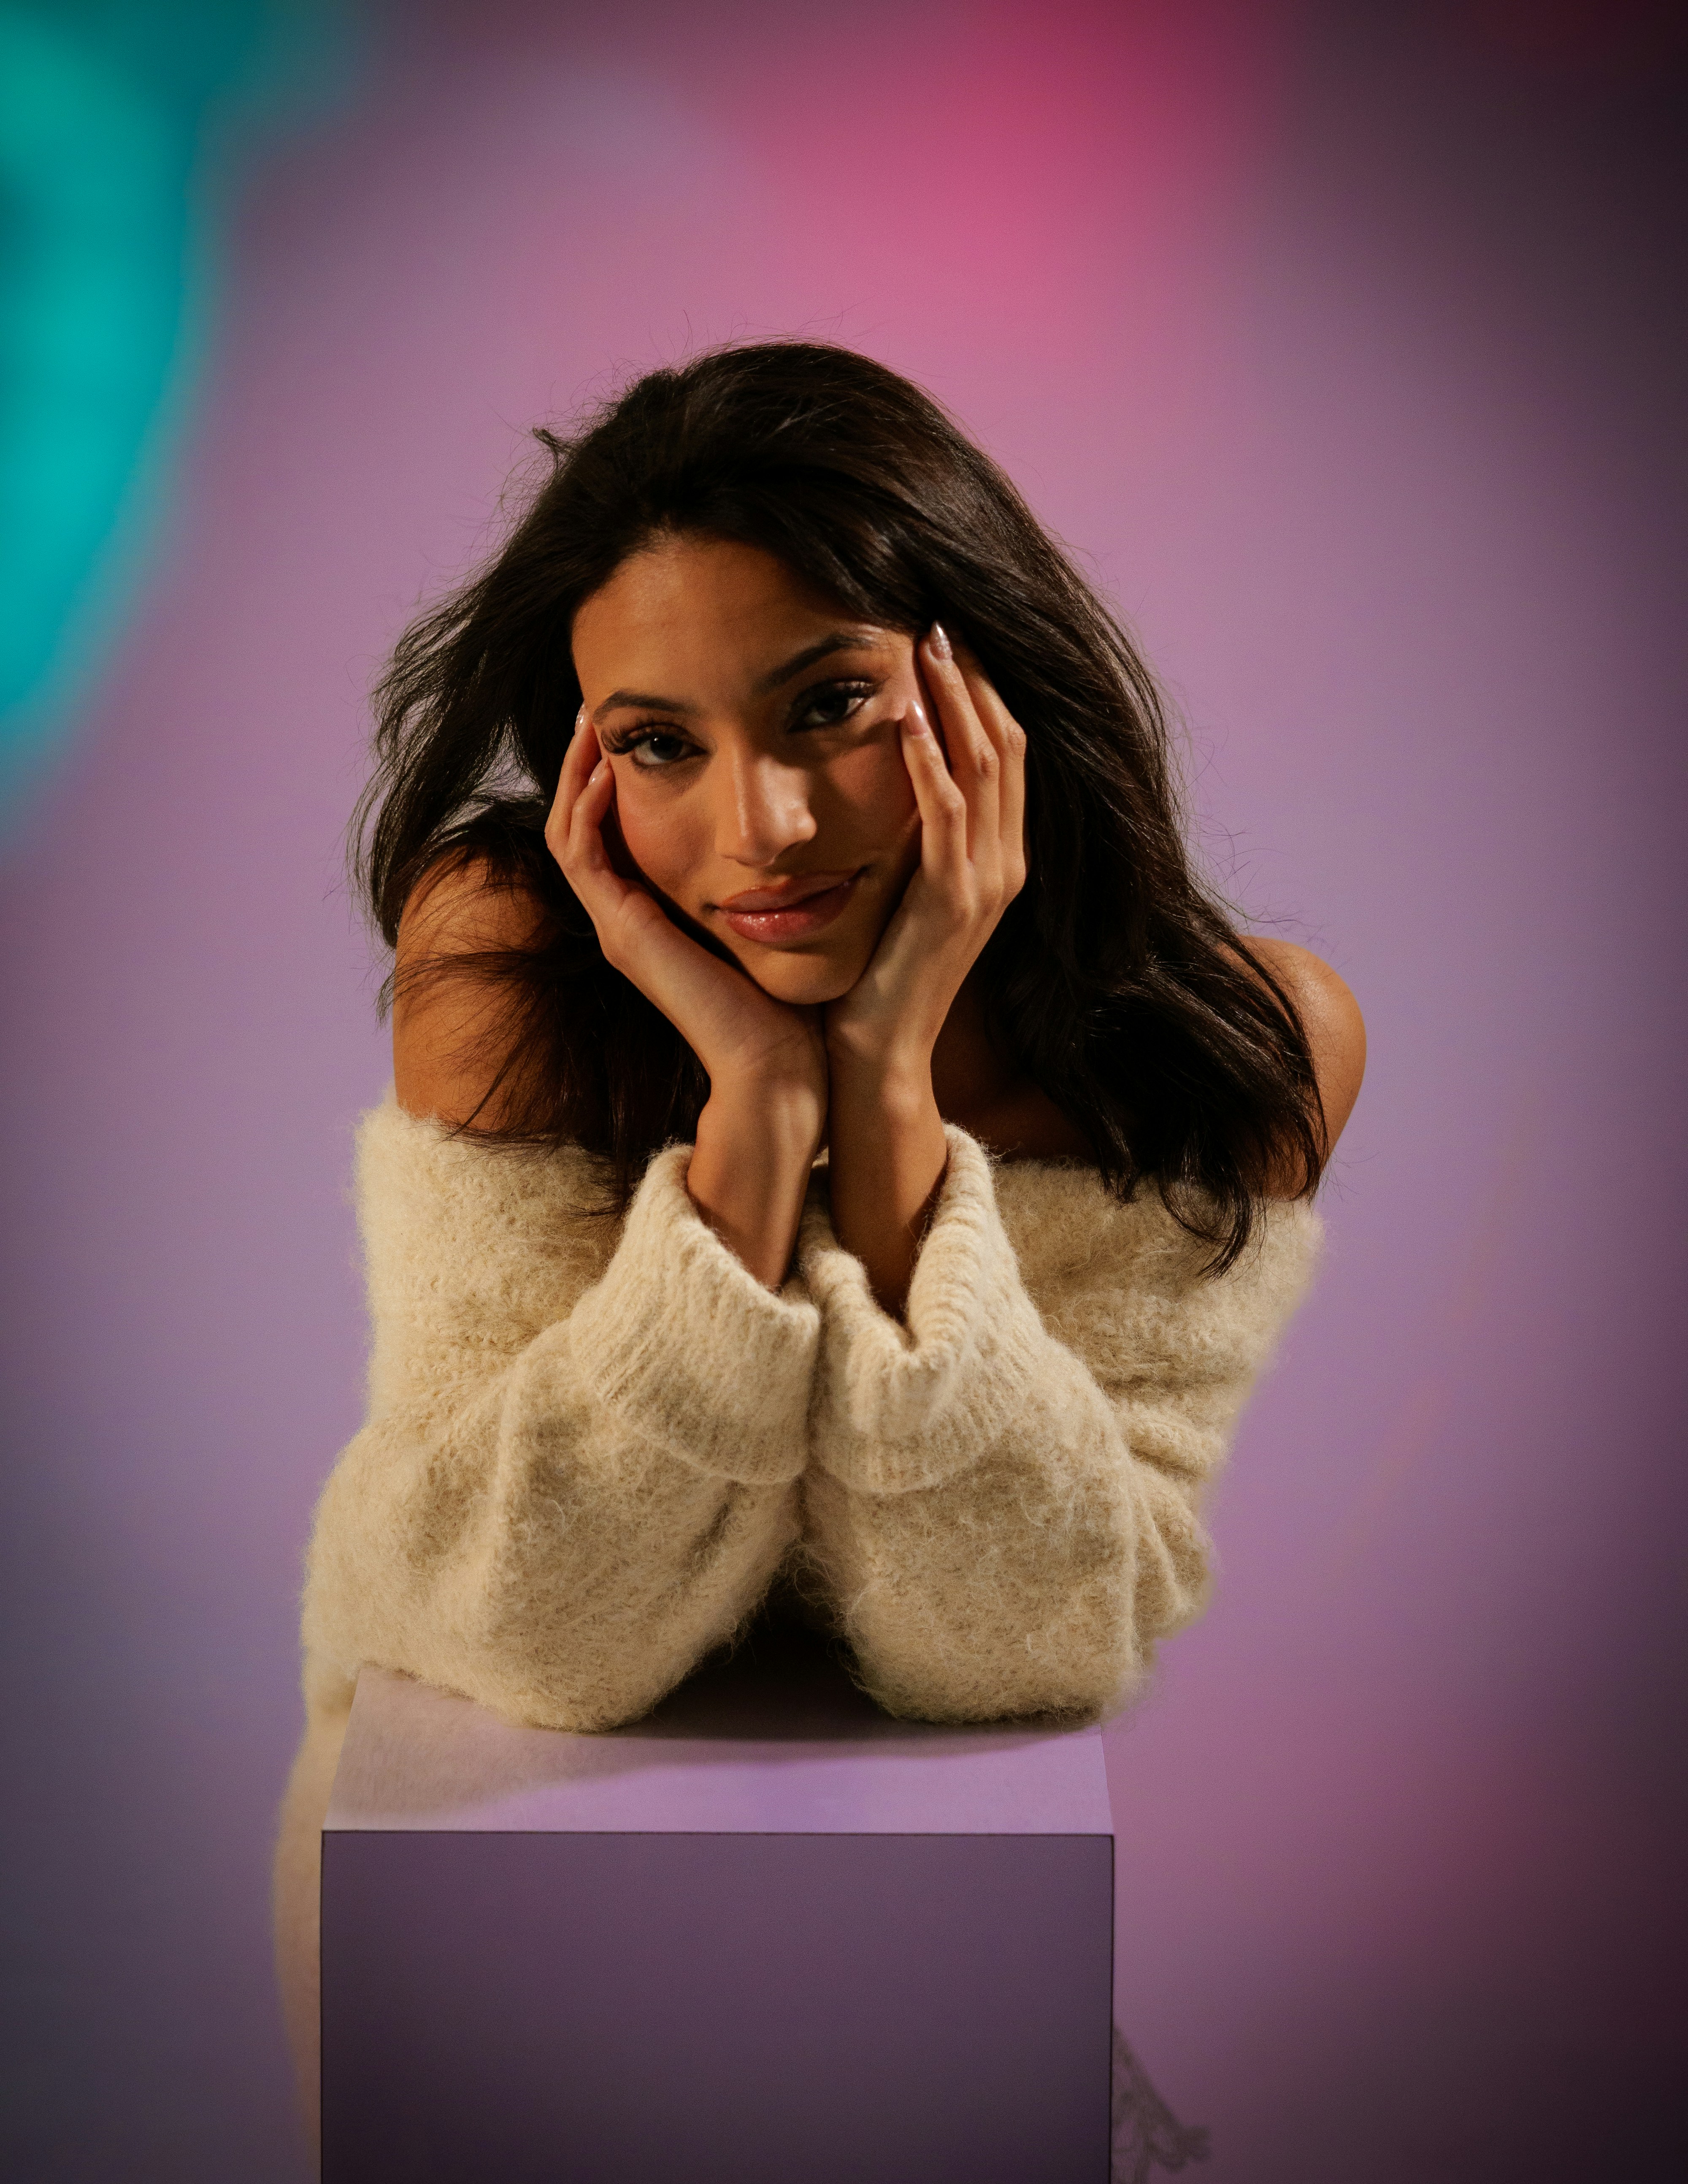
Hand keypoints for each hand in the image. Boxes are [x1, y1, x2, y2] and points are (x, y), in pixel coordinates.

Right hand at [546, 711, 827, 1115]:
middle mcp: (625, 920)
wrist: (780, 1067)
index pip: (613, 831)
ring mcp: (616, 928)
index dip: (612, 777)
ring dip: (576, 774)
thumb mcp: (774, 919)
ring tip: (591, 722)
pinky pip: (583, 858)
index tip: (634, 725)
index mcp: (655, 915)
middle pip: (580, 823)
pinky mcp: (621, 935)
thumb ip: (768, 877)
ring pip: (568, 832)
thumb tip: (800, 823)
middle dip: (583, 764)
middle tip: (596, 708)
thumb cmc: (791, 1002)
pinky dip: (587, 809)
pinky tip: (607, 769)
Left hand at [820, 628, 1025, 1316]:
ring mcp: (985, 888)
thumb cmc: (877, 977)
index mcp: (997, 863)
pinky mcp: (951, 905)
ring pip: (986, 770)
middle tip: (938, 622)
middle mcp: (1005, 869)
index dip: (983, 695)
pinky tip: (902, 718)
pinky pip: (945, 816)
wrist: (875, 1056)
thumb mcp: (902, 894)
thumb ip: (913, 842)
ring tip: (924, 647)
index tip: (949, 642)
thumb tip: (895, 779)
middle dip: (974, 681)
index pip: (1006, 757)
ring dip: (954, 702)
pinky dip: (928, 762)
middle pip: (1007, 748)